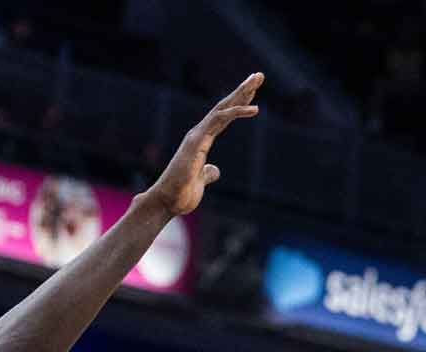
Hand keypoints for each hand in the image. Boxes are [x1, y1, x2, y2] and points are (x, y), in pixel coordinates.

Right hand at [147, 72, 263, 215]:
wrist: (167, 202)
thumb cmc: (181, 194)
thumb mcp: (201, 181)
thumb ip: (207, 172)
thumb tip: (214, 170)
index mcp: (202, 141)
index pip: (224, 116)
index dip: (238, 103)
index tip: (253, 92)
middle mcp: (199, 133)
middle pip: (225, 106)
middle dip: (242, 90)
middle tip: (258, 75)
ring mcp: (197, 135)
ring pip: (222, 107)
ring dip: (241, 92)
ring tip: (257, 79)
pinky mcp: (197, 141)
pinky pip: (219, 120)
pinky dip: (237, 112)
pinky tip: (254, 108)